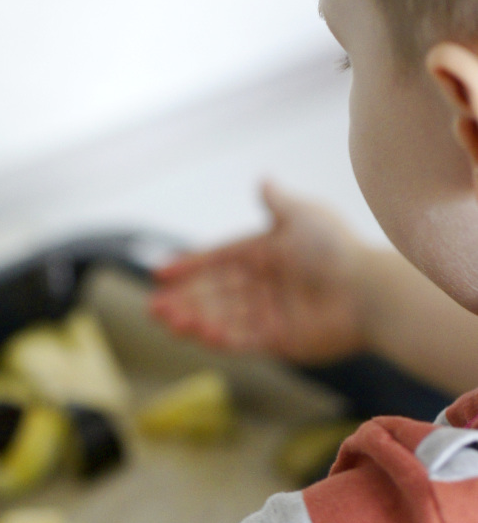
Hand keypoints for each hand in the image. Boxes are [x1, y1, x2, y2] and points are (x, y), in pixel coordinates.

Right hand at [150, 182, 369, 364]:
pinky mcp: (277, 342)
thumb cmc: (337, 251)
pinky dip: (219, 338)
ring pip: (221, 318)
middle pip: (213, 294)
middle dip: (183, 300)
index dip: (190, 267)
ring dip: (193, 320)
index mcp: (265, 254)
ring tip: (168, 321)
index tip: (160, 273)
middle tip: (154, 308)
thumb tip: (263, 180)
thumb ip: (278, 203)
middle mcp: (264, 285)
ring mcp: (269, 314)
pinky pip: (241, 340)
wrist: (368, 293)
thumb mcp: (303, 217)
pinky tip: (199, 333)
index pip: (218, 260)